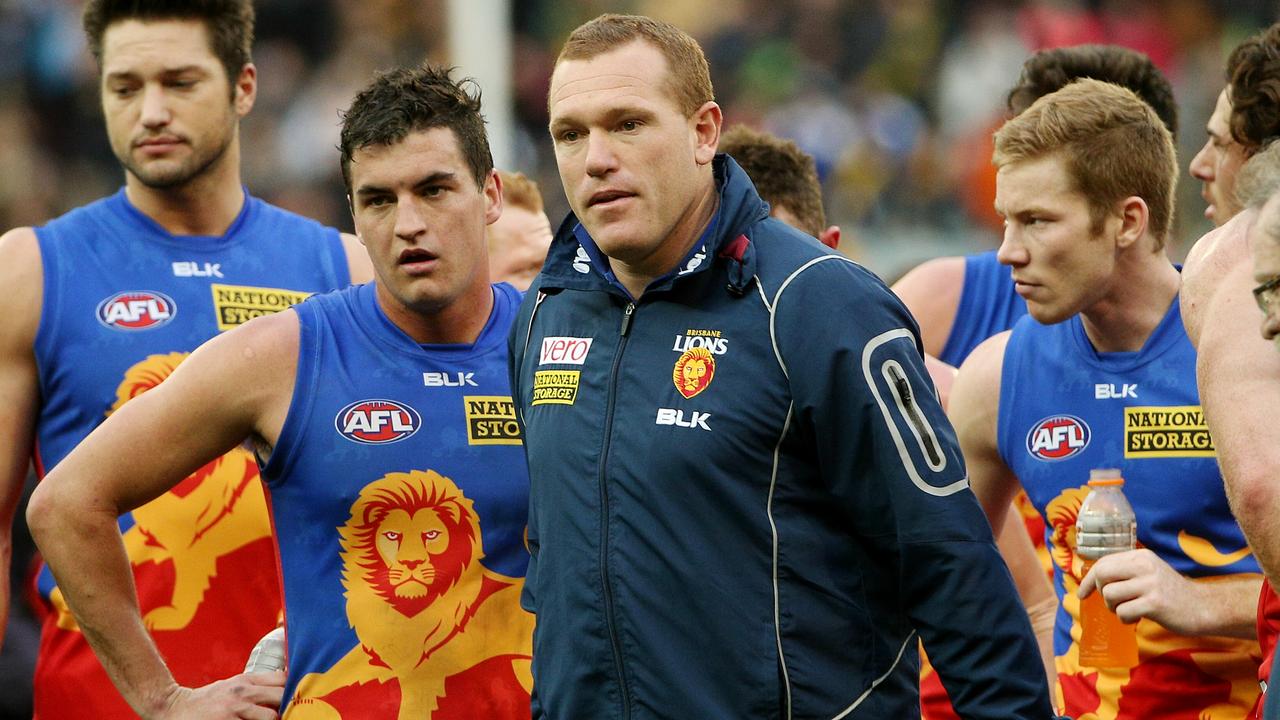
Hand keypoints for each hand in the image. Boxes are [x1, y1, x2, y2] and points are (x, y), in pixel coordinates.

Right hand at [152, 671, 285, 719]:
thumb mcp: (233, 686)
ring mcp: (235, 709)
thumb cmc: (208, 700)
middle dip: (289, 707)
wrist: (175, 708)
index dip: (294, 689)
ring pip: (271, 716)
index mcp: (247, 680)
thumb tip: (285, 688)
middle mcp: (243, 692)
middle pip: (282, 697)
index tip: (300, 697)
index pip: (282, 680)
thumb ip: (256, 687)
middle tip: (293, 713)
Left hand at [1076, 548, 1202, 634]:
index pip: (1103, 562)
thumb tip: (1092, 579)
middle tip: (1110, 603)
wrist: (1202, 607)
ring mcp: (1150, 584)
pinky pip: (1123, 612)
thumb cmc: (1170, 593)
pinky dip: (1125, 619)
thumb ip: (1125, 572)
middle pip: (1102, 575)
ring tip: (1128, 610)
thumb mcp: (1148, 573)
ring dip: (1113, 608)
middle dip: (1100, 592)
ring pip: (1110, 595)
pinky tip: (1136, 618)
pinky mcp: (1155, 603)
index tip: (1082, 593)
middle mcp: (1144, 565)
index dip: (1089, 579)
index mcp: (1140, 556)